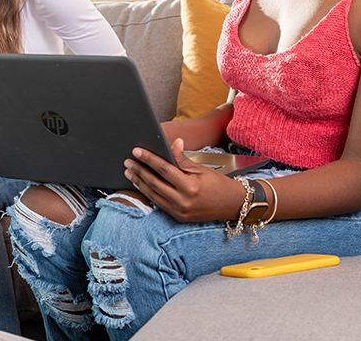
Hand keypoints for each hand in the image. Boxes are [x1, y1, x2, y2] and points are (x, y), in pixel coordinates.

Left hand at [124, 138, 244, 222]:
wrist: (232, 205)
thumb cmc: (218, 185)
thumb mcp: (201, 169)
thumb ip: (182, 158)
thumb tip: (173, 143)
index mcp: (190, 187)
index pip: (164, 169)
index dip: (149, 159)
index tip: (137, 151)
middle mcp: (183, 202)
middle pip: (155, 183)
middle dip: (139, 170)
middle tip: (128, 161)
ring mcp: (180, 212)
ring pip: (153, 195)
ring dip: (140, 182)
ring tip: (130, 172)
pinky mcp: (178, 217)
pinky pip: (159, 203)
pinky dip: (149, 193)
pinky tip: (141, 184)